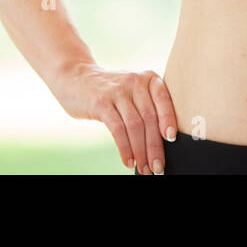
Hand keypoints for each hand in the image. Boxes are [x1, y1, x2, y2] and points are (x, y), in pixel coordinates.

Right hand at [53, 63, 177, 173]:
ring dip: (141, 152)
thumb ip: (147, 107)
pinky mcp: (101, 103)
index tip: (172, 140)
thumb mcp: (131, 90)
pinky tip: (128, 161)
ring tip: (144, 169)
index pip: (163, 100)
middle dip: (155, 147)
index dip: (169, 120)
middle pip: (149, 119)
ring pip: (134, 126)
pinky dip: (125, 149)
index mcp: (147, 78)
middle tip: (158, 167)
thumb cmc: (110, 90)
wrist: (75, 77)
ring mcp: (117, 91)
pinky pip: (117, 130)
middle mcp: (134, 81)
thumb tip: (163, 142)